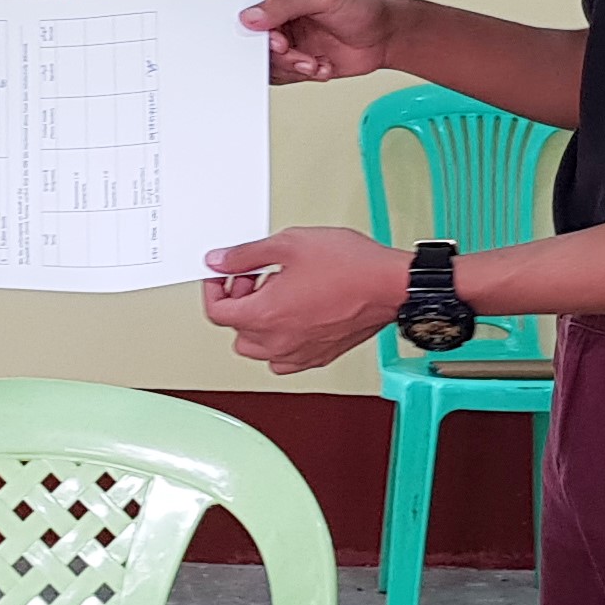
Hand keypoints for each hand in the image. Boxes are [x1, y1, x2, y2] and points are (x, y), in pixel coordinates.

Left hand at [201, 226, 408, 374]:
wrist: (390, 285)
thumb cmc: (349, 266)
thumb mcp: (288, 244)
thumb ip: (245, 255)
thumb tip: (219, 261)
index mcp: (264, 316)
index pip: (217, 312)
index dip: (214, 289)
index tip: (223, 275)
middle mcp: (278, 342)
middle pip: (235, 330)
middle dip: (239, 301)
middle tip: (255, 277)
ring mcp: (299, 353)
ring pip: (257, 349)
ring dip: (257, 324)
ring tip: (275, 295)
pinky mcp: (319, 357)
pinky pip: (284, 359)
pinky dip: (279, 342)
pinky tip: (293, 317)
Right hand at [238, 0, 397, 84]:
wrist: (383, 38)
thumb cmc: (360, 8)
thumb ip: (284, 4)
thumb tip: (251, 16)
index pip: (243, 4)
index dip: (253, 27)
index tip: (276, 39)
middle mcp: (274, 10)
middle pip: (251, 38)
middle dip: (277, 52)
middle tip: (295, 53)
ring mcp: (282, 36)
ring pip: (264, 61)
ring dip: (292, 66)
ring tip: (313, 62)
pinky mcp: (290, 59)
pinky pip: (279, 75)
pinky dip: (300, 75)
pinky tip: (319, 66)